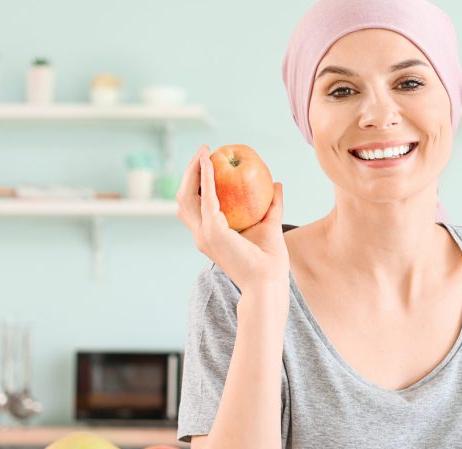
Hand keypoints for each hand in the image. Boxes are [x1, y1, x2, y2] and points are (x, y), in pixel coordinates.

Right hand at [176, 145, 288, 293]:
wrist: (269, 282)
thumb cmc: (270, 261)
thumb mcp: (270, 224)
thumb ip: (273, 204)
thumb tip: (277, 183)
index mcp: (210, 236)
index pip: (195, 206)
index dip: (196, 184)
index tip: (207, 162)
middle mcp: (201, 235)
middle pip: (184, 198)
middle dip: (190, 173)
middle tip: (203, 152)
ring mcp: (203, 235)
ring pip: (187, 196)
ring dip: (193, 171)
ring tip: (204, 152)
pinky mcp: (212, 232)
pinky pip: (206, 198)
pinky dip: (206, 178)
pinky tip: (211, 161)